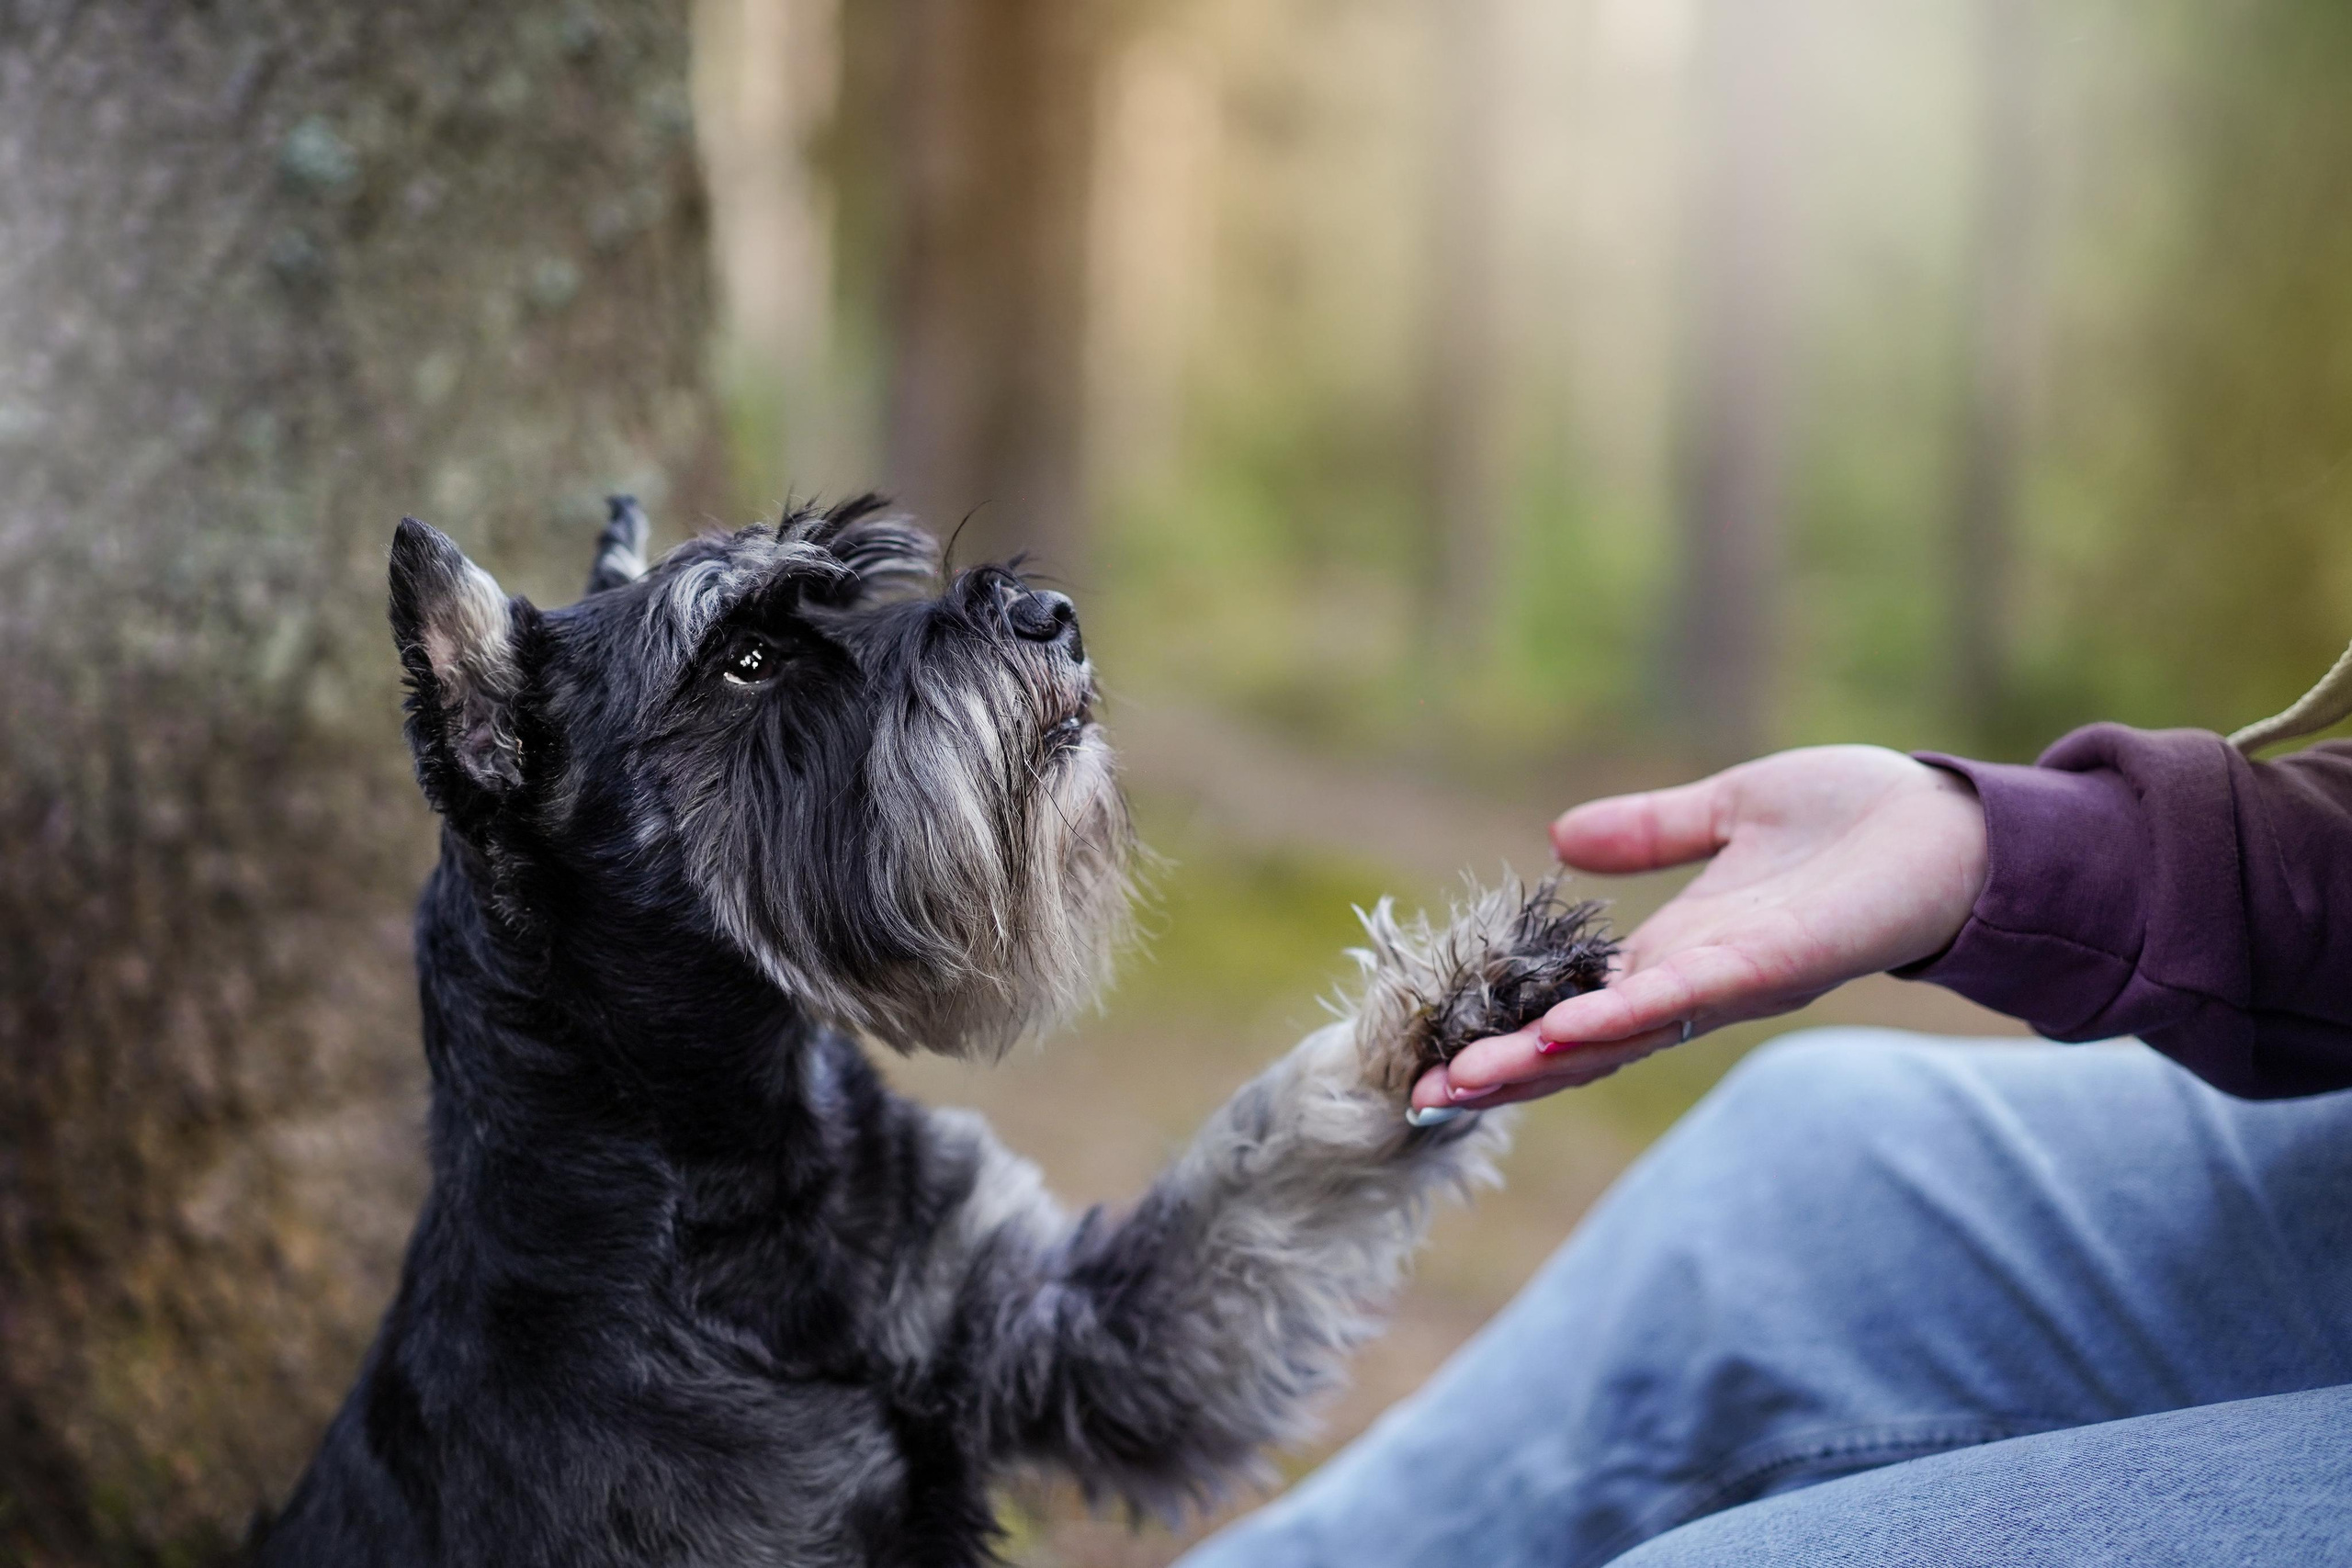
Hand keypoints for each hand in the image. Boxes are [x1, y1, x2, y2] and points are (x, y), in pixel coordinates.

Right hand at [1409, 746, 1988, 1114]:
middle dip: (1504, 1072)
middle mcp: (1697, 984)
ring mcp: (1732, 982)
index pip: (1575, 1007)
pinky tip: (1566, 1033)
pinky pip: (1686, 999)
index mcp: (1679, 952)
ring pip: (1620, 1037)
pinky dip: (1624, 1019)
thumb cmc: (1856, 817)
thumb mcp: (1727, 809)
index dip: (1509, 1033)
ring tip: (1468, 1081)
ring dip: (1543, 1063)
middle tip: (1423, 1097)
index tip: (1436, 1058)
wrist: (1956, 824)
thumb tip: (1561, 836)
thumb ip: (1650, 832)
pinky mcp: (1775, 965)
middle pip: (1583, 1044)